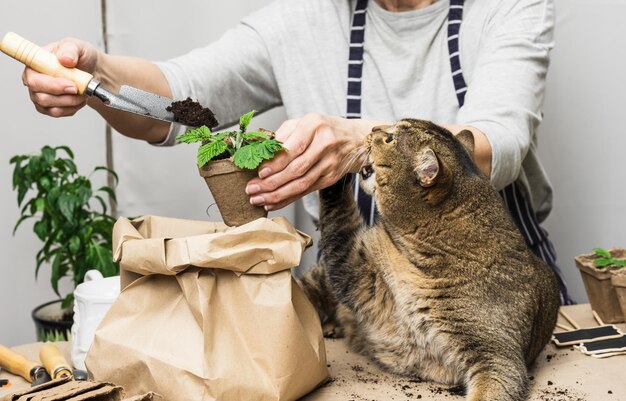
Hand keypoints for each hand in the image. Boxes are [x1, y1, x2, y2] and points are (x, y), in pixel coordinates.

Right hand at [22, 37, 99, 116]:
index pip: (32, 80)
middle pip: (41, 98)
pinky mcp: (50, 107)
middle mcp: (34, 82)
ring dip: (72, 102)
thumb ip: (70, 50)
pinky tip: (80, 97)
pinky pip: (60, 113)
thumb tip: (65, 59)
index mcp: (34, 65)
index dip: (51, 85)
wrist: (91, 69)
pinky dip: (74, 107)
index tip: (71, 83)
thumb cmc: (79, 56)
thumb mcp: (77, 46)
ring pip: (53, 109)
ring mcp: (40, 96)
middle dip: (65, 96)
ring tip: (83, 92)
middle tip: (80, 89)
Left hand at [245, 113, 385, 210]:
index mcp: (314, 125)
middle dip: (271, 182)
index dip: (276, 163)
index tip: (260, 172)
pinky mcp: (331, 178)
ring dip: (277, 195)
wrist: (356, 140)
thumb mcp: (304, 122)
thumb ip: (283, 134)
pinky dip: (288, 199)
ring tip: (258, 199)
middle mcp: (324, 144)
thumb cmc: (324, 129)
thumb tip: (260, 151)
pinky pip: (306, 191)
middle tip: (252, 189)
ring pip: (301, 184)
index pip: (293, 148)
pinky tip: (273, 203)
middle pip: (296, 169)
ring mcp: (330, 163)